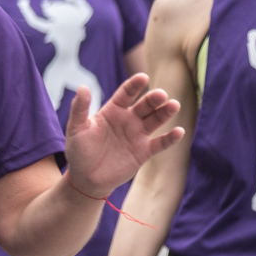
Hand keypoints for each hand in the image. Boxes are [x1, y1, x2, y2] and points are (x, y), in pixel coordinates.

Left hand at [63, 74, 182, 198]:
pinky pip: (160, 143)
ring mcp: (138, 135)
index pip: (126, 94)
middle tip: (161, 95)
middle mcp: (129, 120)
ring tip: (174, 105)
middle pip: (145, 105)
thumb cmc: (79, 151)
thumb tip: (82, 88)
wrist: (86, 178)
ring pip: (156, 120)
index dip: (134, 85)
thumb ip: (79, 109)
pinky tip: (179, 131)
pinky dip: (170, 138)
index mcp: (113, 110)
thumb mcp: (76, 129)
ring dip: (165, 113)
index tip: (143, 77)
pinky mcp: (144, 152)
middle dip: (154, 99)